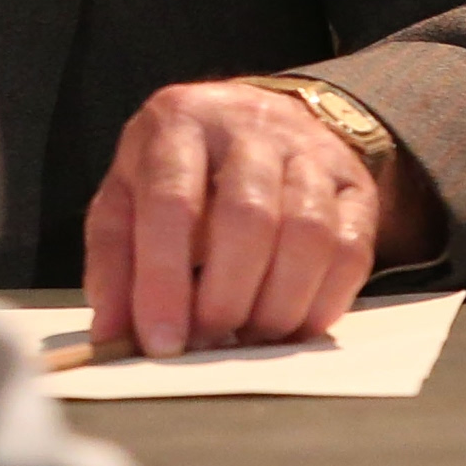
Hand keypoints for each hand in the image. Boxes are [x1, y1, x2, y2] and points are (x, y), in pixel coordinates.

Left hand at [81, 79, 434, 357]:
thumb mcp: (127, 199)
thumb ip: (114, 264)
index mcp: (178, 122)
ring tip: (248, 338)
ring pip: (307, 234)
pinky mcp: (354, 186)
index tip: (162, 342)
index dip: (164, 280)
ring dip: (276, 306)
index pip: (172, 202)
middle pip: (248, 218)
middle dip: (226, 298)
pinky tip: (291, 327)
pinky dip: (321, 303)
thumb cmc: (179, 173)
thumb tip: (111, 336)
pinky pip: (351, 251)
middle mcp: (249, 125)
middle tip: (209, 343)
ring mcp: (310, 151)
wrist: (253, 123)